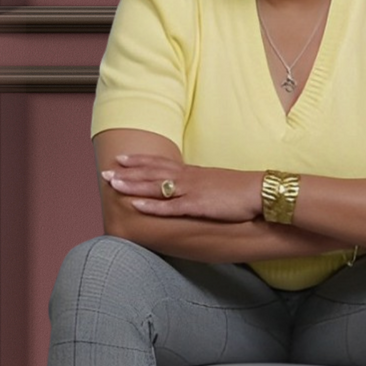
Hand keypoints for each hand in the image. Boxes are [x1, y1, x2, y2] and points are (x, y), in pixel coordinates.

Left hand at [104, 154, 261, 221]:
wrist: (261, 192)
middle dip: (126, 172)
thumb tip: (187, 189)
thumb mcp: (215, 183)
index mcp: (191, 172)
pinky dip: (152, 206)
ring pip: (156, 187)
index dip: (139, 161)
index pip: (160, 163)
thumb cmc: (241, 190)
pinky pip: (171, 207)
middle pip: (151, 172)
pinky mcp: (198, 206)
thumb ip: (198, 184)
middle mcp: (187, 178)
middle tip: (104, 171)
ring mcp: (191, 191)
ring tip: (112, 184)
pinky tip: (136, 206)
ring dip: (133, 185)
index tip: (120, 158)